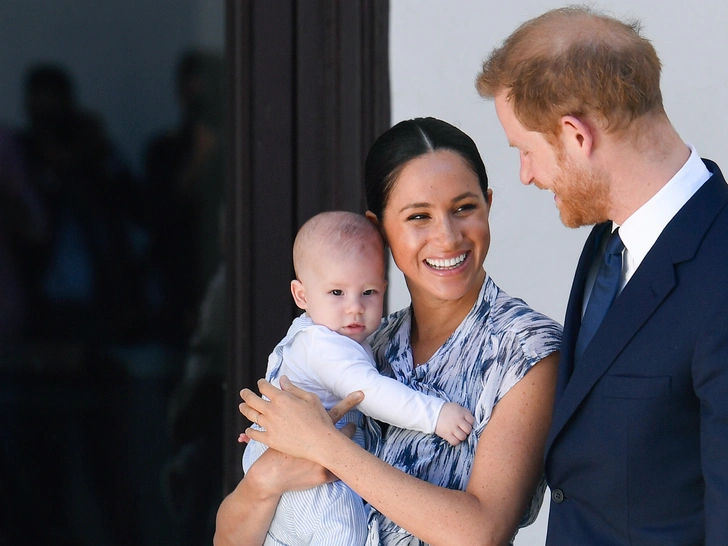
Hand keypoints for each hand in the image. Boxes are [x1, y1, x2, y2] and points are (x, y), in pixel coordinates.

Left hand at [240, 376, 363, 461]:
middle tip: (243, 392)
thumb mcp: (309, 398)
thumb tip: (282, 379)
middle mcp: (272, 411)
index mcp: (282, 398)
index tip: (260, 383)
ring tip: (242, 406)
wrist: (320, 442)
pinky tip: (248, 429)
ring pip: (251, 415)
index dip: (261, 383)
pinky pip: (254, 434)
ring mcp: (269, 426)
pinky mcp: (270, 440)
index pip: (264, 387)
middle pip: (252, 400)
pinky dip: (249, 431)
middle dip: (246, 394)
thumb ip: (293, 388)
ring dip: (244, 409)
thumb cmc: (318, 418)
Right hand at [435, 402, 473, 445]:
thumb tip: (471, 420)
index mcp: (461, 413)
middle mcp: (458, 420)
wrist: (432, 412)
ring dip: (461, 436)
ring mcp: (452, 428)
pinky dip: (455, 441)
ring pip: (463, 437)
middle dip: (466, 430)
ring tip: (457, 433)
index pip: (472, 421)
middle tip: (462, 429)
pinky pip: (455, 442)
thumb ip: (464, 412)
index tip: (466, 423)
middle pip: (468, 430)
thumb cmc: (446, 409)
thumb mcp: (456, 407)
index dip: (470, 423)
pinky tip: (453, 437)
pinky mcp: (447, 434)